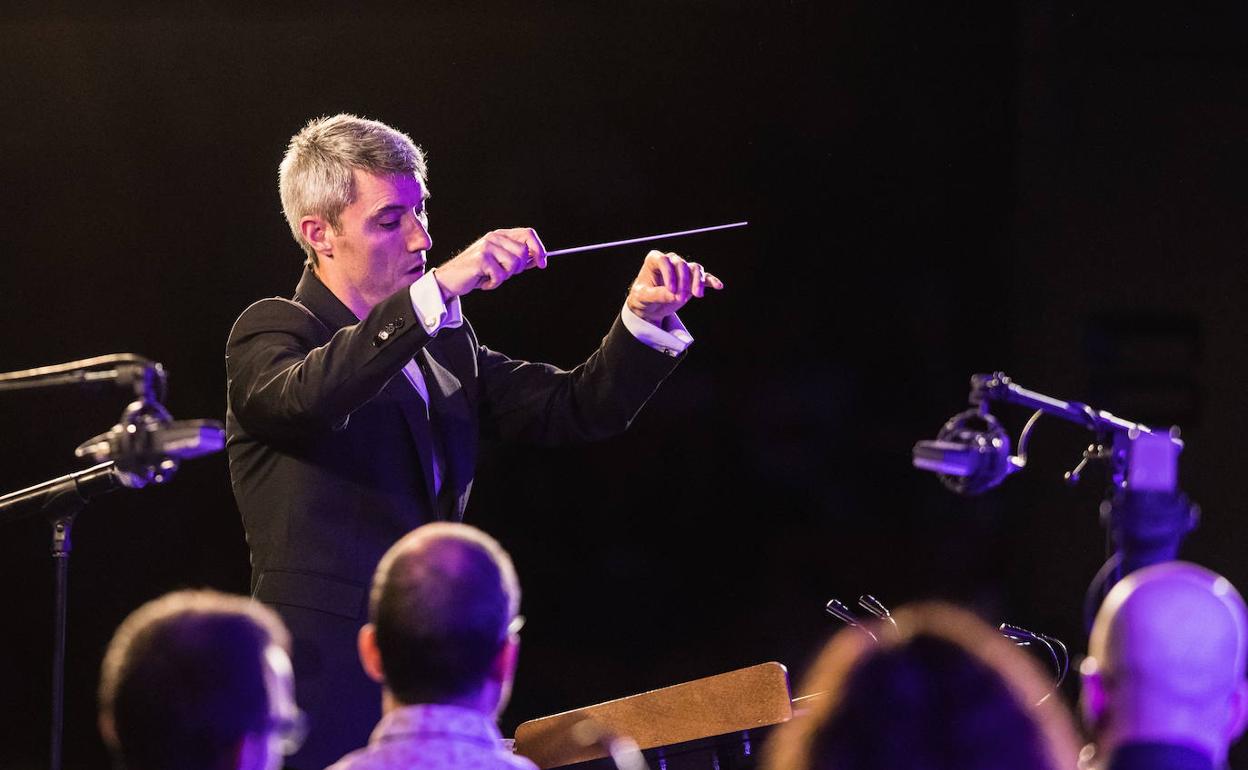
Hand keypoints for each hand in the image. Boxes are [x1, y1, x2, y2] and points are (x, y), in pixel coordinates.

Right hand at [433, 228, 547, 298]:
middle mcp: (493, 237)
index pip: (528, 233)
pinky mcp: (480, 259)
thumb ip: (517, 259)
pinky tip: (483, 281)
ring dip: (504, 277)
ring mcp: (486, 247)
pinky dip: (493, 284)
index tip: (542, 264)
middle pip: (523, 253)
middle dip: (517, 269)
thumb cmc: (476, 273)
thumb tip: (539, 259)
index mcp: (500, 235)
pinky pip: (500, 276)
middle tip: (502, 274)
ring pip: (513, 265)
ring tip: (491, 277)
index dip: (538, 248)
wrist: (450, 280)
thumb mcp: (500, 263)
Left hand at [626, 250, 722, 324]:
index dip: (670, 274)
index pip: (664, 261)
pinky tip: (718, 286)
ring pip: (694, 268)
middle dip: (683, 282)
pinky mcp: (691, 279)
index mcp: (654, 260)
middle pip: (682, 265)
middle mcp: (670, 261)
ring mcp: (682, 269)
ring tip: (698, 295)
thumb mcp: (643, 297)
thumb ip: (656, 294)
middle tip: (681, 299)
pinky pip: (704, 277)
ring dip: (697, 281)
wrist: (649, 307)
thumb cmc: (642, 299)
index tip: (671, 290)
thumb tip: (673, 294)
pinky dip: (711, 280)